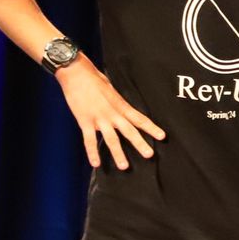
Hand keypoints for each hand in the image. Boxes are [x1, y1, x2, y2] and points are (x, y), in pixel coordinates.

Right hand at [55, 56, 165, 170]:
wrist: (76, 72)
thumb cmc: (93, 78)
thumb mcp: (111, 89)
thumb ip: (117, 102)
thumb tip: (121, 109)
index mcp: (120, 105)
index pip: (140, 118)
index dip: (152, 128)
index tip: (162, 136)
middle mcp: (112, 113)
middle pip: (129, 131)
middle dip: (140, 143)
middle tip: (149, 155)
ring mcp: (99, 118)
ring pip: (111, 139)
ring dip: (118, 153)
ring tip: (124, 166)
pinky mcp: (85, 121)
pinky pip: (89, 140)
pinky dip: (92, 152)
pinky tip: (95, 164)